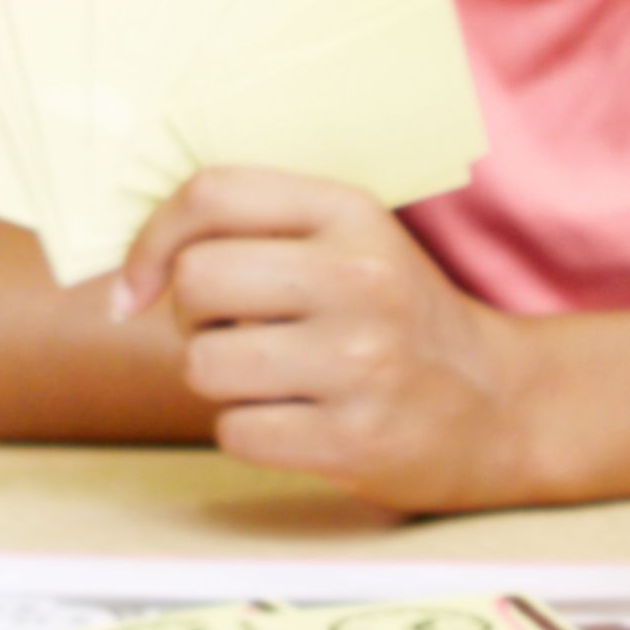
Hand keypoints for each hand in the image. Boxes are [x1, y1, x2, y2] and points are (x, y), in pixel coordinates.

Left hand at [110, 168, 552, 511]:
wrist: (499, 406)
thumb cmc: (394, 320)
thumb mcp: (350, 243)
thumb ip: (258, 230)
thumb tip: (130, 274)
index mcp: (351, 213)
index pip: (213, 193)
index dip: (152, 240)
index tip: (140, 285)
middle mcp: (358, 278)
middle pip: (197, 280)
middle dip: (193, 318)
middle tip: (237, 334)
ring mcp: (359, 361)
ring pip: (204, 363)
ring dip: (220, 380)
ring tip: (274, 378)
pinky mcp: (354, 437)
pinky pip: (235, 431)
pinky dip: (249, 431)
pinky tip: (297, 421)